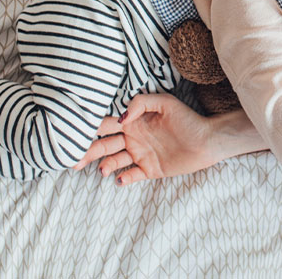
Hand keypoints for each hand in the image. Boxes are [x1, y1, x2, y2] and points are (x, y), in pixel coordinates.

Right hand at [73, 93, 220, 183]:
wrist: (208, 141)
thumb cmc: (188, 120)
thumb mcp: (165, 103)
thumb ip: (141, 103)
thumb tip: (121, 116)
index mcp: (133, 121)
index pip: (106, 123)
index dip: (89, 127)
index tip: (73, 132)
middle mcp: (133, 137)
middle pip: (104, 144)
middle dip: (87, 150)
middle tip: (74, 159)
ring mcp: (140, 154)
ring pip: (114, 160)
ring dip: (103, 165)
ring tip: (101, 170)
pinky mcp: (150, 169)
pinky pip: (131, 175)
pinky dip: (123, 178)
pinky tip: (119, 179)